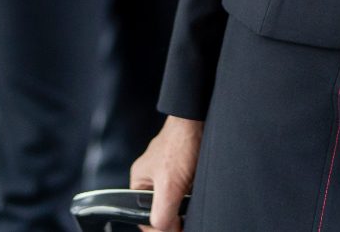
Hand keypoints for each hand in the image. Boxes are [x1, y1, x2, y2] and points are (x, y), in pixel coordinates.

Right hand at [131, 115, 202, 230]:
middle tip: (184, 216)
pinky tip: (197, 189)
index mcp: (140, 181)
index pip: (143, 216)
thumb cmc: (180, 145)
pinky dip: (192, 193)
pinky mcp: (185, 167)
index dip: (157, 227)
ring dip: (184, 203)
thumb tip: (165, 230)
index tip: (173, 229)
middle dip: (173, 214)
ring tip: (191, 198)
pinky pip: (187, 189)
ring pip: (175, 200)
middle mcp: (153, 177)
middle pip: (161, 208)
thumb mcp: (168, 186)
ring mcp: (169, 172)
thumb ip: (162, 213)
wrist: (199, 119)